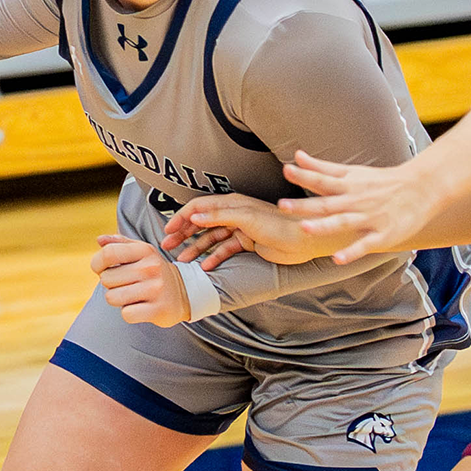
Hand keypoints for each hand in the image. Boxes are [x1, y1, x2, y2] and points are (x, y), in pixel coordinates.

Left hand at [91, 235, 190, 326]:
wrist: (185, 292)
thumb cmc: (154, 271)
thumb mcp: (142, 252)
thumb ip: (119, 243)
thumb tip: (100, 240)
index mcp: (145, 251)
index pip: (108, 253)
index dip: (97, 263)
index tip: (100, 269)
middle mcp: (151, 268)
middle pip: (107, 279)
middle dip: (110, 284)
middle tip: (125, 284)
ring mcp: (155, 289)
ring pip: (112, 298)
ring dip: (117, 299)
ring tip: (131, 295)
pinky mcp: (158, 310)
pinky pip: (126, 314)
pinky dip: (128, 313)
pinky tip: (139, 306)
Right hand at [161, 193, 341, 267]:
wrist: (302, 239)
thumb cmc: (278, 223)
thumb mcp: (245, 217)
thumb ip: (218, 216)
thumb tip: (193, 216)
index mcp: (231, 202)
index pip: (199, 207)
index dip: (182, 217)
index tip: (169, 229)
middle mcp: (233, 214)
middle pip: (202, 222)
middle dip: (184, 233)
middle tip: (168, 245)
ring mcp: (239, 229)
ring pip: (211, 238)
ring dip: (196, 248)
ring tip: (183, 261)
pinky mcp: (247, 243)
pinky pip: (225, 250)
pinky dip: (214, 258)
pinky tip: (205, 267)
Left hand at [278, 151, 444, 263]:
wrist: (422, 188)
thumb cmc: (382, 181)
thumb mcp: (352, 172)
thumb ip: (322, 167)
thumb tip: (297, 155)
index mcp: (348, 185)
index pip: (322, 179)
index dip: (304, 175)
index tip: (286, 170)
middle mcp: (356, 201)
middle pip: (327, 203)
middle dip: (304, 205)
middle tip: (282, 206)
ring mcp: (369, 218)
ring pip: (343, 223)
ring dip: (324, 226)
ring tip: (304, 229)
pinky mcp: (382, 234)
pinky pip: (365, 244)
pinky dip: (352, 252)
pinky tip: (337, 259)